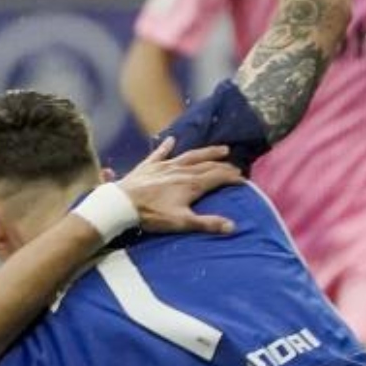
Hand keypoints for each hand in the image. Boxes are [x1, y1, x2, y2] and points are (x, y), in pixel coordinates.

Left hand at [118, 137, 242, 234]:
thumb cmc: (152, 215)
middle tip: (235, 166)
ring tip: (220, 149)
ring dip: (206, 152)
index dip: (231, 177)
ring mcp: (165, 166)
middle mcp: (181, 171)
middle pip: (207, 164)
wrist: (122, 204)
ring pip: (190, 155)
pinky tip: (171, 139)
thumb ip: (207, 223)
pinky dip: (166, 146)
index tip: (242, 179)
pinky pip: (160, 153)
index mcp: (191, 184)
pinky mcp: (149, 166)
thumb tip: (232, 226)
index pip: (217, 176)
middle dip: (223, 165)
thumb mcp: (182, 222)